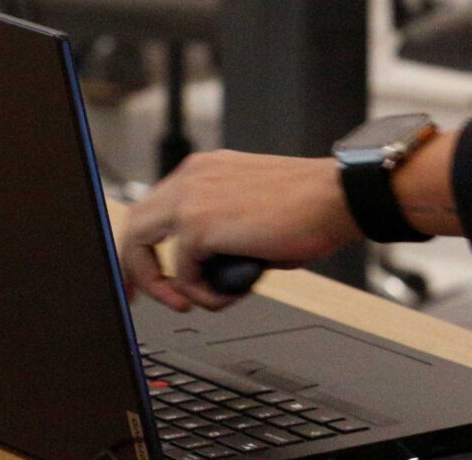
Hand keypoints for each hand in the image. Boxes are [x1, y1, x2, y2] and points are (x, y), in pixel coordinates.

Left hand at [116, 150, 358, 313]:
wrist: (337, 198)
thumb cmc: (310, 207)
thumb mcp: (250, 209)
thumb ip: (220, 229)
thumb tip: (208, 269)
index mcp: (206, 169)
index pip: (154, 208)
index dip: (145, 246)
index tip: (148, 275)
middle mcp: (192, 177)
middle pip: (135, 226)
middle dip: (137, 270)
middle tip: (141, 299)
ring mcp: (192, 199)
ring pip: (142, 247)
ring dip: (166, 286)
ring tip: (195, 302)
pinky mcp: (200, 225)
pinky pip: (183, 273)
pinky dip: (202, 294)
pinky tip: (230, 293)